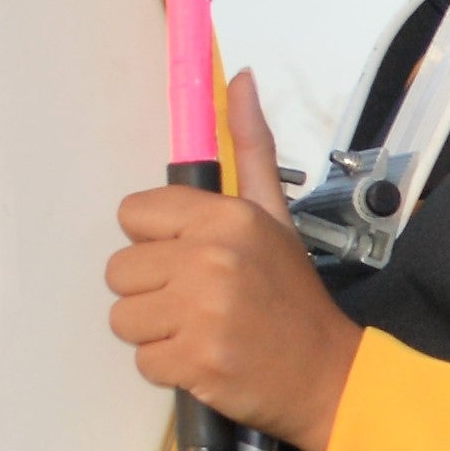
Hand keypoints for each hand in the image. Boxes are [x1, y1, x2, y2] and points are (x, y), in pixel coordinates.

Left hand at [109, 72, 362, 450]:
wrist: (330, 374)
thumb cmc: (293, 296)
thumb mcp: (275, 215)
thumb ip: (250, 148)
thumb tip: (240, 77)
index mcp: (225, 217)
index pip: (133, 214)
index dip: (155, 242)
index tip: (191, 260)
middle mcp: (211, 258)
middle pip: (119, 270)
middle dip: (152, 292)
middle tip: (198, 303)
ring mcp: (202, 312)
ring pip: (123, 318)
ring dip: (156, 332)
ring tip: (201, 331)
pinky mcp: (195, 360)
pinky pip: (142, 361)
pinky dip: (169, 368)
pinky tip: (205, 359)